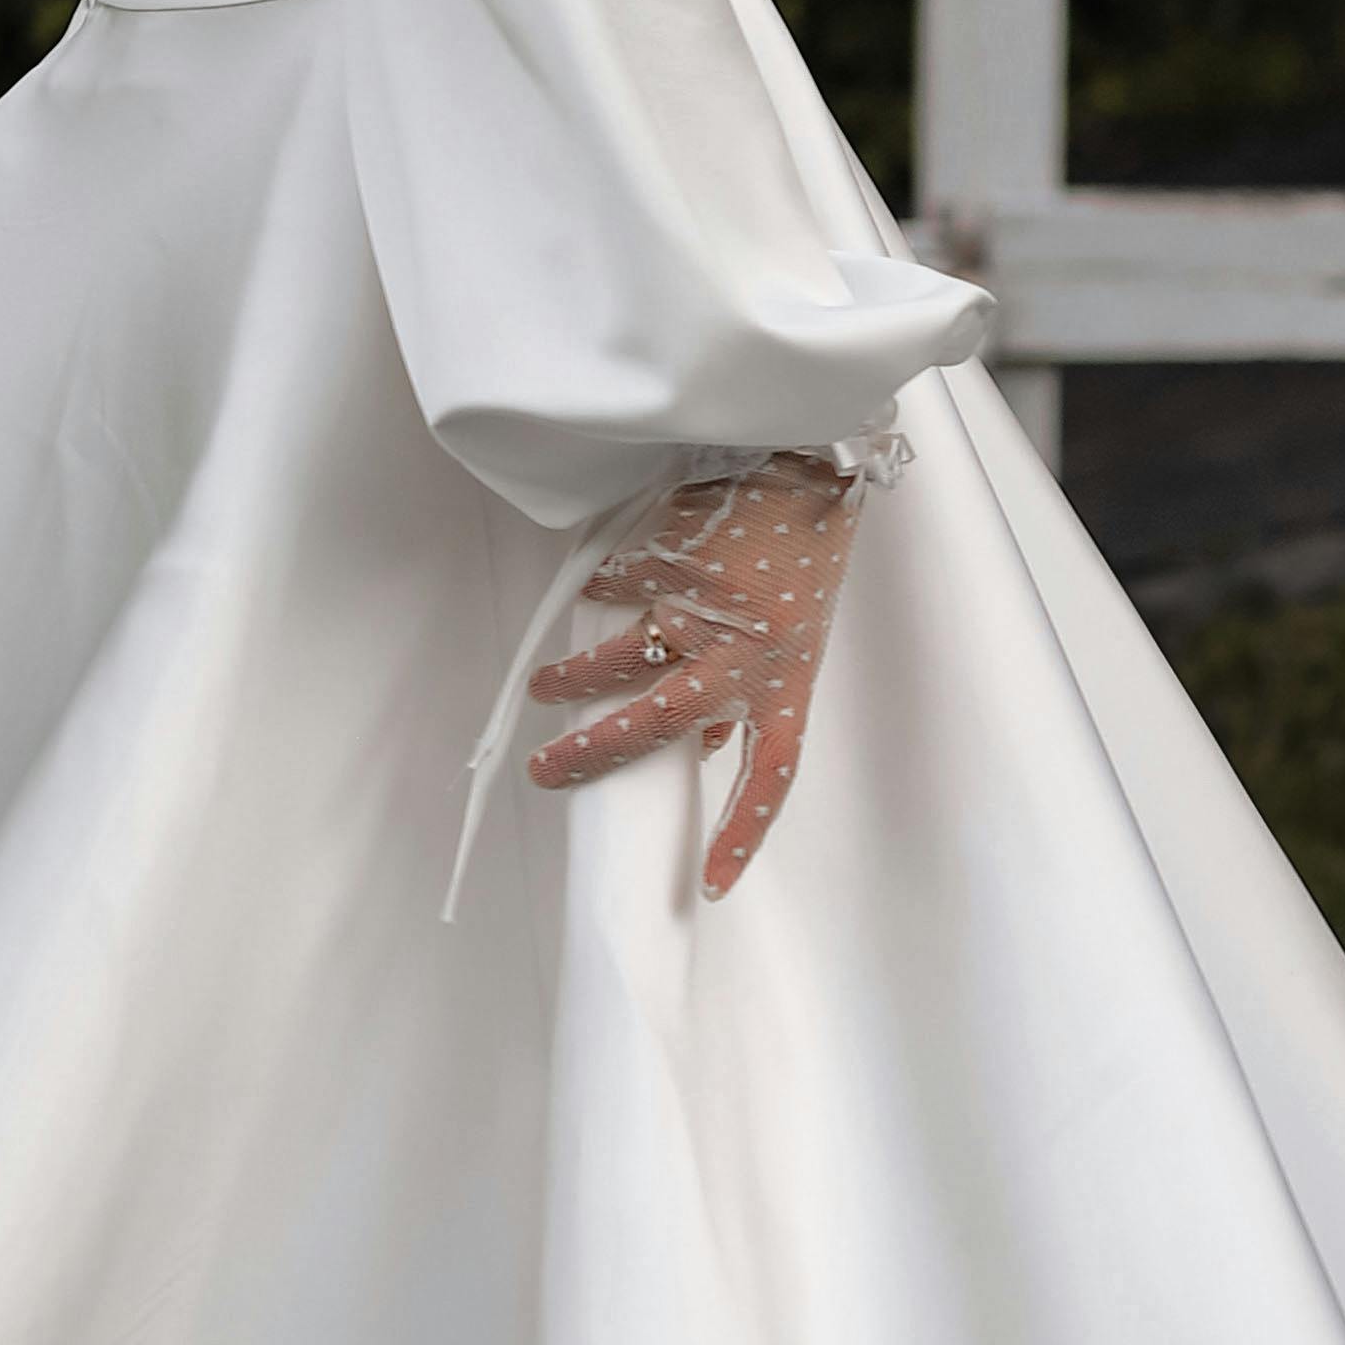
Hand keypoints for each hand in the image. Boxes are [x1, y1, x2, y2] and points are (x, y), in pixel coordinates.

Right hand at [525, 448, 868, 898]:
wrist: (800, 459)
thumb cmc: (799, 556)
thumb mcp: (796, 634)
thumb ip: (754, 689)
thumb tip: (708, 744)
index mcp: (787, 680)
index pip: (771, 775)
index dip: (743, 834)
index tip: (711, 885)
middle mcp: (742, 653)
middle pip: (659, 725)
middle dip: (592, 756)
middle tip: (545, 774)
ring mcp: (698, 607)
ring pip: (617, 658)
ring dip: (571, 680)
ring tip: (544, 691)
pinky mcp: (665, 561)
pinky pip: (613, 590)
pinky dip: (598, 598)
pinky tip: (592, 596)